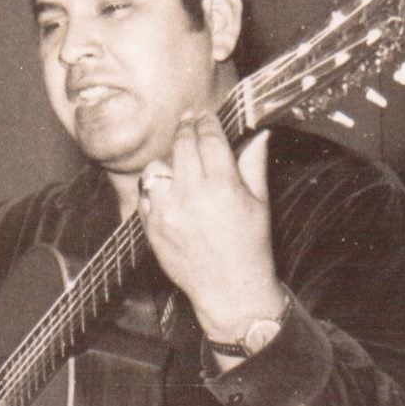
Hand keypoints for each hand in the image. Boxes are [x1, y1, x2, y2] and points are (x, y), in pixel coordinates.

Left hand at [138, 112, 284, 341]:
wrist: (229, 289)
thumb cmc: (250, 247)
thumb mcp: (259, 204)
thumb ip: (254, 164)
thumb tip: (259, 133)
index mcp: (222, 187)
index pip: (209, 138)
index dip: (206, 122)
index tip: (205, 116)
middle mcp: (191, 197)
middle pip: (182, 145)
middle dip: (186, 129)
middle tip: (189, 122)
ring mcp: (167, 213)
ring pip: (157, 167)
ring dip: (168, 161)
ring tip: (179, 165)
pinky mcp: (152, 228)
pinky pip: (145, 194)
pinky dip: (155, 189)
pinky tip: (169, 192)